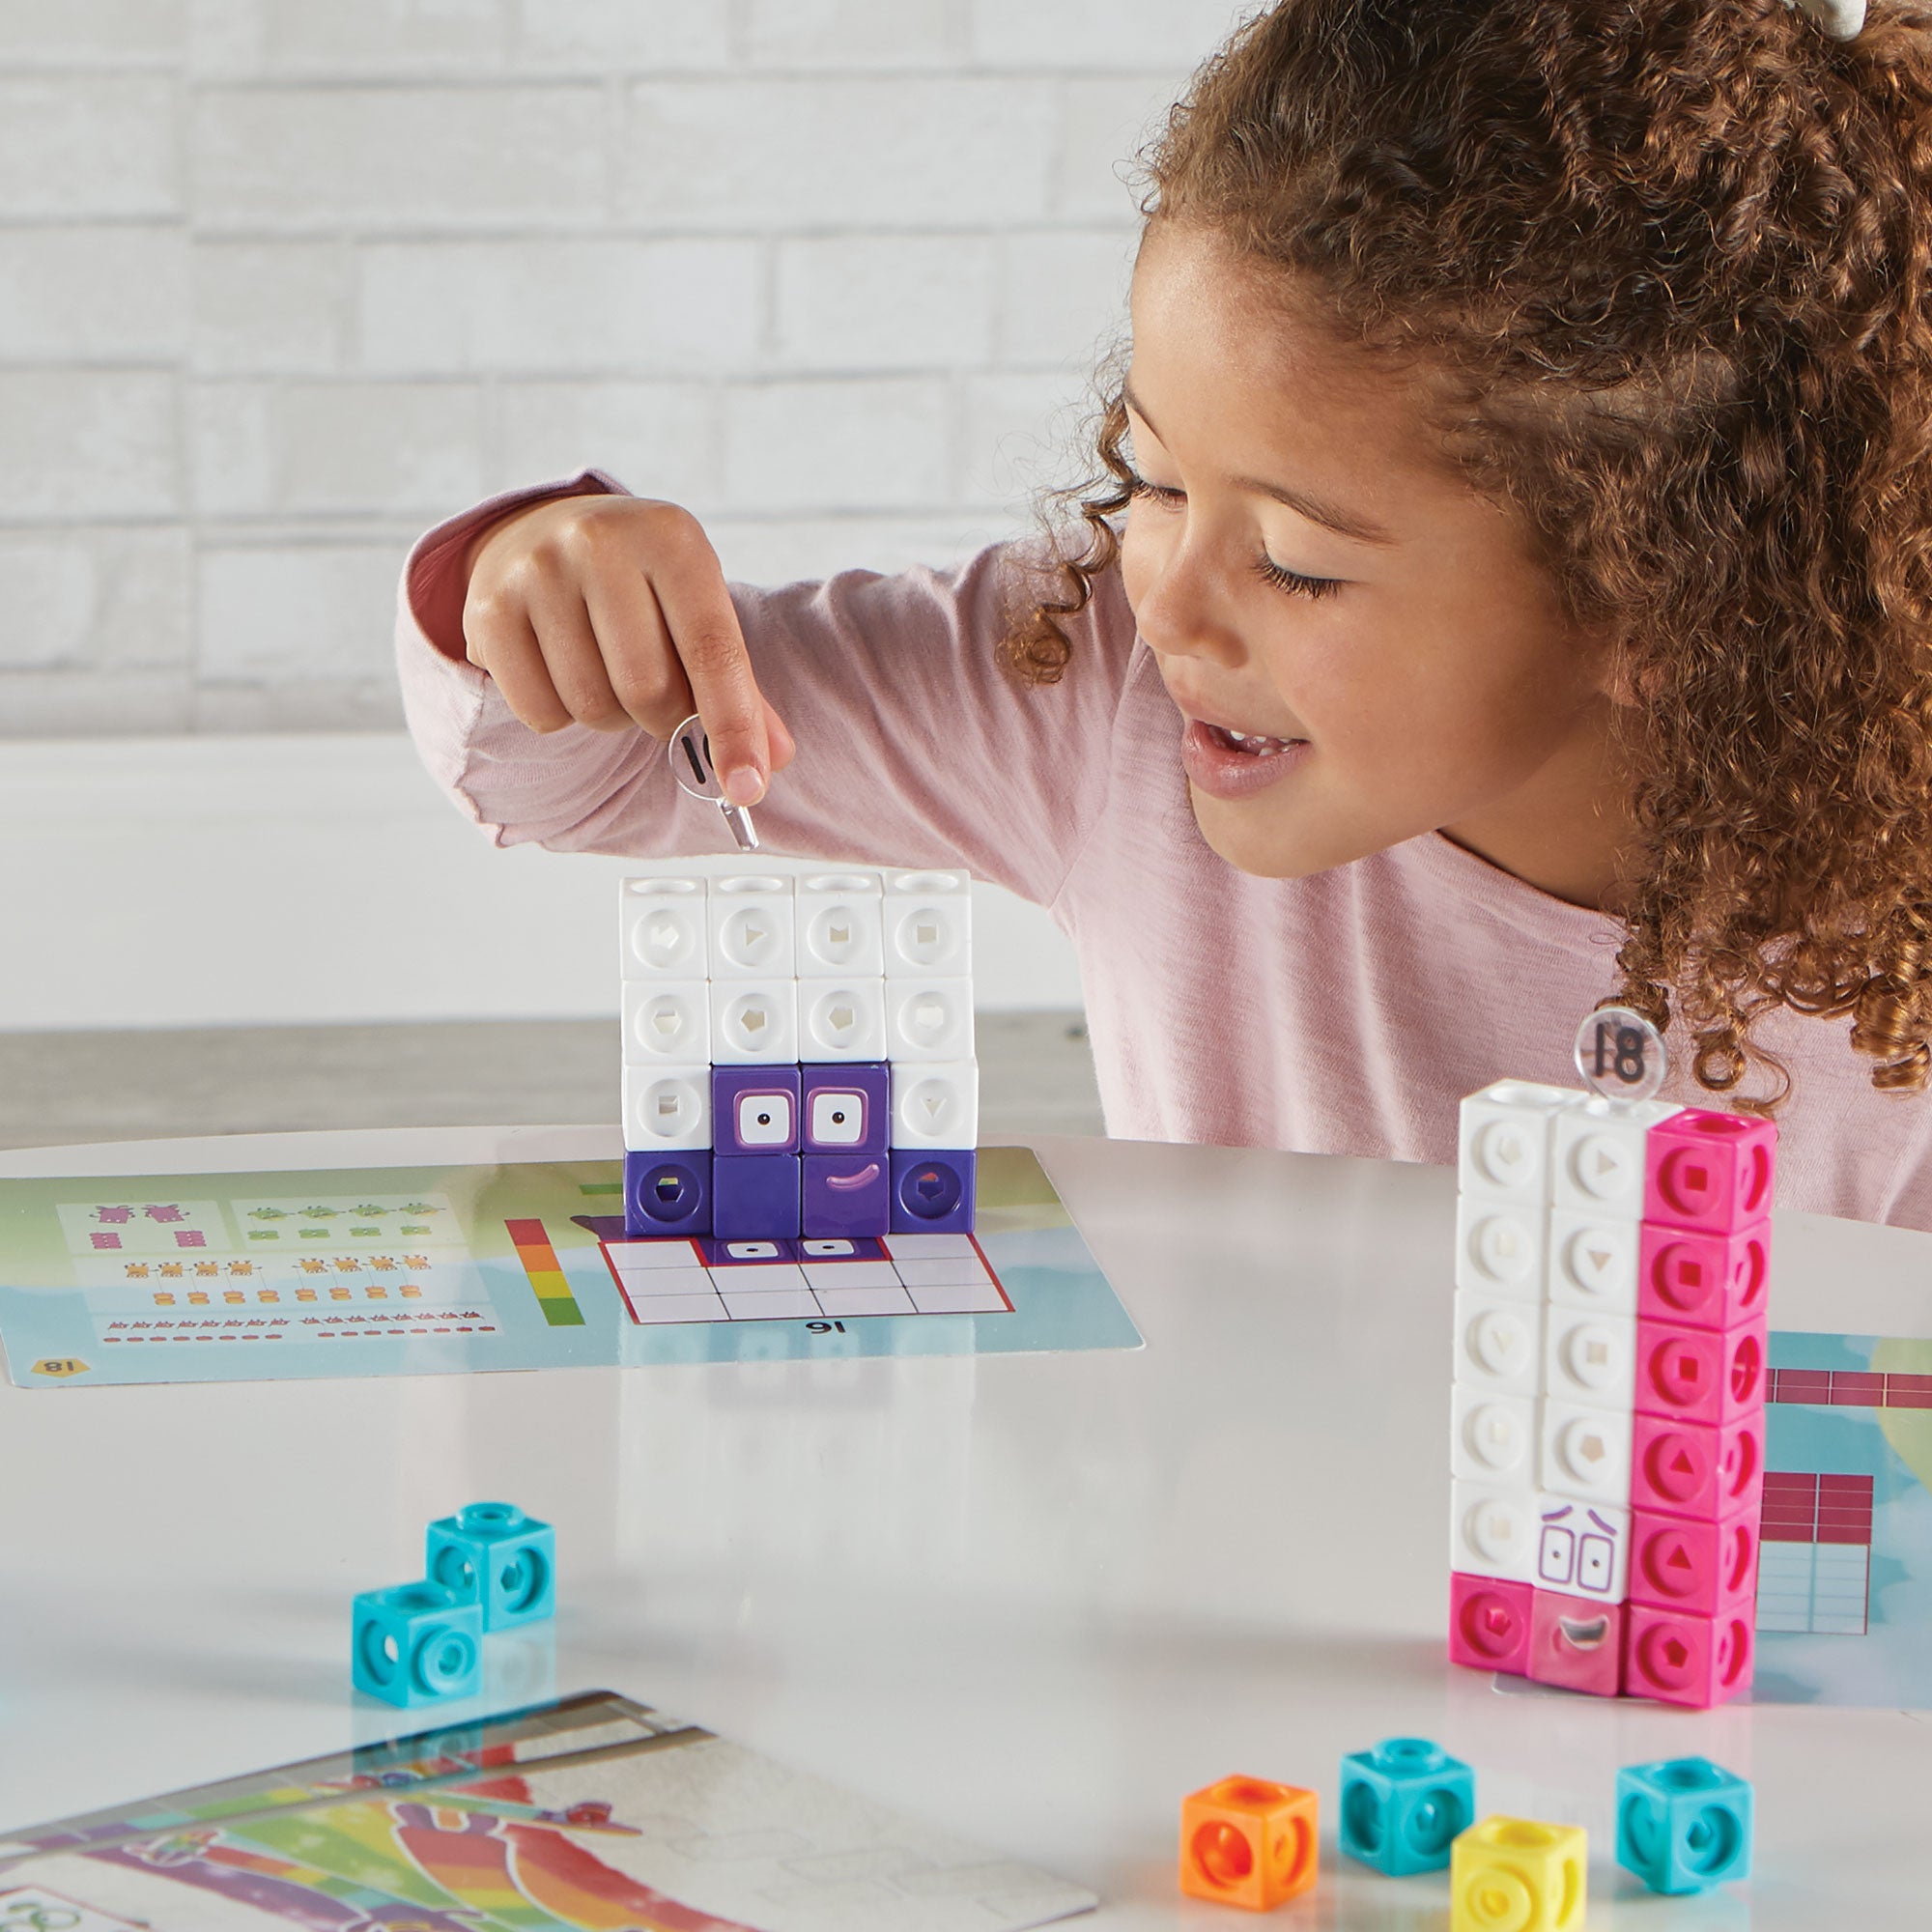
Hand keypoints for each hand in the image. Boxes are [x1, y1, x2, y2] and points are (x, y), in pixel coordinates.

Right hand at [461, 494, 794, 804]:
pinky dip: (562, 718)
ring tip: (609, 676)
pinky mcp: (487, 609)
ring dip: (613, 719)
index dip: (733, 726)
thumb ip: (739, 685)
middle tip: (661, 702)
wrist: (543, 533)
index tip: (748, 787)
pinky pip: (540, 712)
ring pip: (593, 706)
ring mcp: (536, 571)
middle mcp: (599, 542)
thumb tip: (769, 761)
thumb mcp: (697, 610)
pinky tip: (564, 673)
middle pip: (649, 689)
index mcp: (670, 538)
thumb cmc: (640, 586)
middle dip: (665, 719)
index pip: (712, 649)